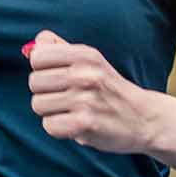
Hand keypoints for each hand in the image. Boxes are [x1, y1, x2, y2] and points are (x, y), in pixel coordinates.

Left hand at [24, 29, 166, 154]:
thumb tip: (30, 48)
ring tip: (71, 111)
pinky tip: (74, 124)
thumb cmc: (109, 88)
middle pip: (34, 82)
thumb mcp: (91, 60)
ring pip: (38, 105)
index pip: (37, 56)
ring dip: (51, 111)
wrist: (145, 119)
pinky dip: (58, 128)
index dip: (41, 69)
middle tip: (66, 97)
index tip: (56, 76)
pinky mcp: (85, 124)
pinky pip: (49, 125)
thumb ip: (59, 49)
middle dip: (45, 92)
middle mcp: (85, 74)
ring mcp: (86, 100)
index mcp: (85, 55)